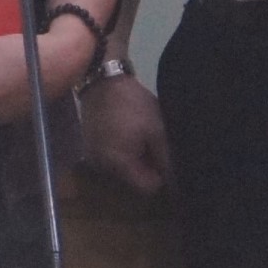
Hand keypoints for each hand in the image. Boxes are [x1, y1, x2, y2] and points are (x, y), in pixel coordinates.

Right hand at [80, 73, 171, 193]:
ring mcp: (93, 156)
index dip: (161, 176)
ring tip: (141, 137)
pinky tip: (127, 133)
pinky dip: (122, 151)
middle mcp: (102, 166)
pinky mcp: (90, 146)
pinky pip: (112, 158)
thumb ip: (167, 161)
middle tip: (154, 144)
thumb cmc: (133, 105)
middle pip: (134, 179)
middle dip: (147, 166)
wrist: (103, 80)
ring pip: (123, 169)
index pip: (147, 188)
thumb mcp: (157, 131)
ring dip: (135, 158)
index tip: (165, 157)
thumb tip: (177, 185)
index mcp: (118, 165)